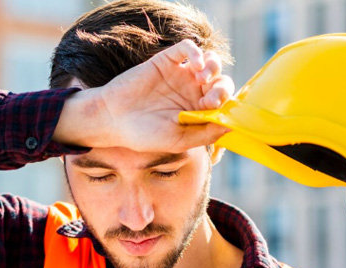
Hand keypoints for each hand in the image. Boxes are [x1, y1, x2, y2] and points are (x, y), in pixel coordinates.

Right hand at [54, 39, 233, 152]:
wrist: (113, 119)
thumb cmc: (143, 134)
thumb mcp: (178, 140)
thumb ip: (205, 133)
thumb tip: (232, 125)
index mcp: (196, 112)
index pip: (223, 103)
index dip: (226, 104)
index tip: (213, 109)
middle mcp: (191, 92)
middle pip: (221, 82)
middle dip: (222, 88)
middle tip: (209, 98)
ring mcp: (180, 75)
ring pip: (210, 62)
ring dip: (213, 68)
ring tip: (202, 78)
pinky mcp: (167, 61)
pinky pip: (189, 48)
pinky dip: (197, 53)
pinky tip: (194, 65)